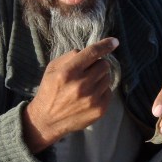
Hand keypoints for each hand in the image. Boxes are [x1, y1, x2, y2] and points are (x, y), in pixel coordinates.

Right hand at [23, 37, 118, 152]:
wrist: (47, 120)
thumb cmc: (50, 91)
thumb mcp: (53, 69)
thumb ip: (71, 56)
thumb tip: (90, 51)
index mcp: (68, 72)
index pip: (92, 53)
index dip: (105, 45)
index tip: (114, 41)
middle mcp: (81, 85)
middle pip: (104, 65)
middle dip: (97, 65)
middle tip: (88, 72)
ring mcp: (92, 99)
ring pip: (108, 77)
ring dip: (99, 78)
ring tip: (86, 86)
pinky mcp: (100, 109)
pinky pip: (109, 91)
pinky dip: (101, 91)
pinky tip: (89, 96)